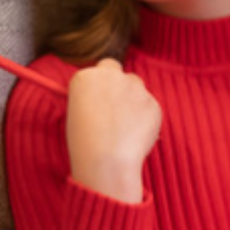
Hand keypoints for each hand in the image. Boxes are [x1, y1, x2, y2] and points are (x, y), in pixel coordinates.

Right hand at [64, 58, 160, 203]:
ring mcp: (134, 87)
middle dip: (116, 82)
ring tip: (125, 126)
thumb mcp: (76, 114)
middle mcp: (110, 75)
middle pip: (116, 69)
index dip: (99, 87)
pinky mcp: (153, 102)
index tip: (99, 102)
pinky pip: (150, 106)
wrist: (107, 160)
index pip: (96, 71)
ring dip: (133, 98)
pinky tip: (136, 135)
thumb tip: (104, 98)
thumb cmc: (85, 143)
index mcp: (85, 77)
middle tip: (115, 106)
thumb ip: (91, 97)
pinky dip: (146, 117)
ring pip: (136, 85)